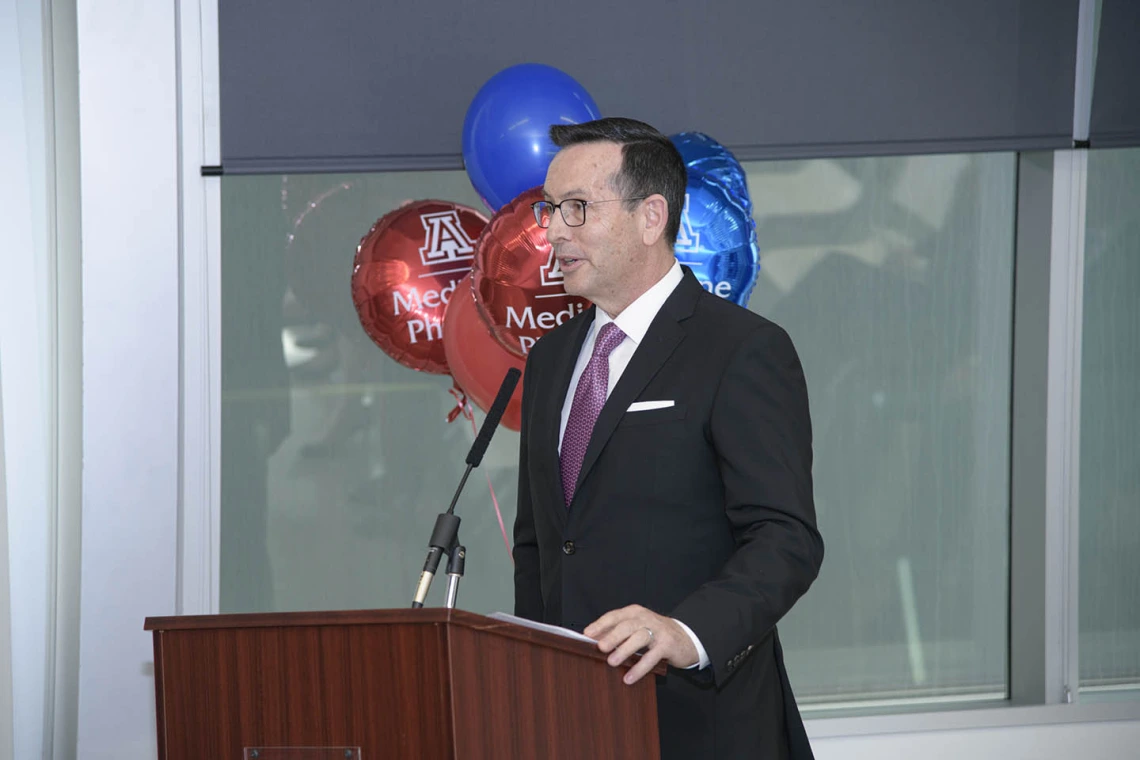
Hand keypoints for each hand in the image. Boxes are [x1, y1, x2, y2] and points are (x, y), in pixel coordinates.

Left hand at [584, 605, 698, 684]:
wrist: (686, 638)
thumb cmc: (655, 634)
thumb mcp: (637, 628)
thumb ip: (618, 632)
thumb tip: (594, 640)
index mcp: (635, 613)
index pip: (615, 615)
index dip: (601, 624)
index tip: (587, 634)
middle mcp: (646, 619)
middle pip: (627, 625)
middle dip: (612, 636)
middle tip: (600, 647)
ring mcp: (658, 631)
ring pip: (639, 637)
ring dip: (624, 650)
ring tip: (612, 662)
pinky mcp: (667, 645)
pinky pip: (652, 657)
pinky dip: (639, 668)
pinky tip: (629, 678)